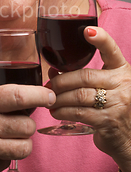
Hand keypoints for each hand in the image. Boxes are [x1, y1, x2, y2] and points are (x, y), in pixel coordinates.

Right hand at [0, 77, 55, 171]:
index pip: (18, 96)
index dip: (40, 95)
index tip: (49, 95)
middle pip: (27, 124)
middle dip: (29, 120)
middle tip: (20, 118)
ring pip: (24, 146)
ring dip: (22, 140)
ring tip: (12, 135)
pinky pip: (9, 162)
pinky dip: (7, 155)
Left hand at [47, 27, 130, 171]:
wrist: (130, 141)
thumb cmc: (114, 110)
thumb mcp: (106, 88)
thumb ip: (83, 78)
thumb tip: (53, 72)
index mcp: (122, 70)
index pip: (112, 50)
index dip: (101, 39)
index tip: (87, 30)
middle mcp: (124, 84)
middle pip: (85, 76)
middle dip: (62, 81)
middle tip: (48, 86)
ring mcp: (118, 103)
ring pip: (80, 95)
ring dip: (59, 98)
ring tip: (49, 100)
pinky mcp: (109, 121)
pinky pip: (79, 113)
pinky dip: (62, 111)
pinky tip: (55, 112)